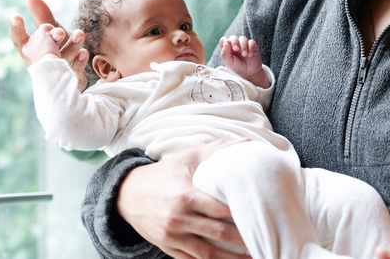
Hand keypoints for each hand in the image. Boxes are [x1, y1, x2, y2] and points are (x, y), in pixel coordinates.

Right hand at [10, 0, 88, 88]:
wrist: (72, 65)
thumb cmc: (57, 44)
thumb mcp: (49, 28)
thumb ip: (42, 14)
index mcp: (30, 49)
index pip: (18, 40)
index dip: (16, 29)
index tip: (16, 16)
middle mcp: (40, 61)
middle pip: (43, 52)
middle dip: (51, 40)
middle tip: (59, 31)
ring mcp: (54, 71)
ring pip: (62, 60)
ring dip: (72, 47)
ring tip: (80, 34)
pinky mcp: (70, 78)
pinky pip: (75, 72)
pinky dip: (79, 62)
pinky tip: (84, 53)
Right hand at [117, 140, 250, 258]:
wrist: (127, 193)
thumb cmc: (164, 172)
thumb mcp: (189, 158)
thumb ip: (218, 150)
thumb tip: (248, 142)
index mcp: (185, 196)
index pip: (220, 209)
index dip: (241, 214)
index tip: (260, 215)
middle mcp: (178, 219)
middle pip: (218, 234)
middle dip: (242, 239)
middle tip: (262, 239)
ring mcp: (172, 236)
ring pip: (207, 254)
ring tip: (253, 257)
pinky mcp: (167, 247)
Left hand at [219, 36, 269, 87]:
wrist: (249, 74)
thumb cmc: (237, 68)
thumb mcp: (229, 62)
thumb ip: (225, 53)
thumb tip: (225, 42)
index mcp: (228, 49)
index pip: (224, 40)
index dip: (225, 40)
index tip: (227, 45)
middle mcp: (235, 46)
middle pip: (233, 38)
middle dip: (235, 42)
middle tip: (236, 49)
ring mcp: (244, 46)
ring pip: (243, 39)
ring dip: (243, 46)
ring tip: (244, 55)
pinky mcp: (252, 47)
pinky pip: (252, 42)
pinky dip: (250, 48)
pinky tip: (249, 55)